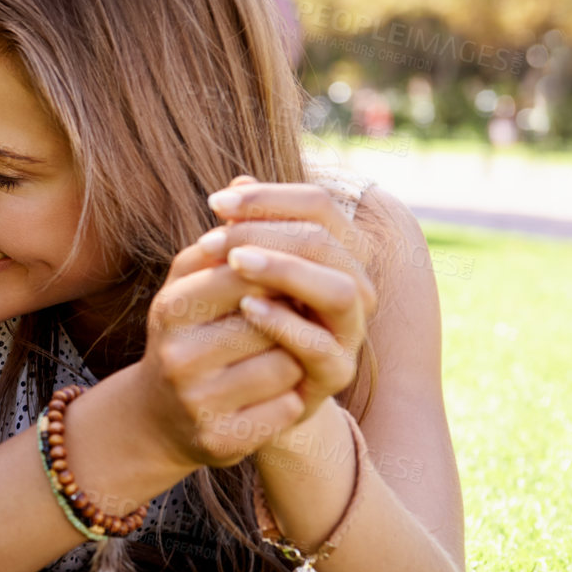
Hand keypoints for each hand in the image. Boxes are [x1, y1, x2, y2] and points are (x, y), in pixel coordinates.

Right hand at [139, 235, 306, 468]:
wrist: (157, 418)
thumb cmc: (186, 337)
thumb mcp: (188, 285)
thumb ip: (219, 243)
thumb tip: (245, 187)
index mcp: (170, 308)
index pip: (248, 271)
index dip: (278, 273)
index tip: (285, 281)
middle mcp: (178, 355)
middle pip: (272, 318)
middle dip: (287, 317)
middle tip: (283, 323)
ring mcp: (197, 402)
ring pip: (285, 365)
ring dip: (292, 360)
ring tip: (274, 360)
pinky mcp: (221, 441)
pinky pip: (286, 408)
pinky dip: (288, 399)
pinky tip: (268, 397)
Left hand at [197, 177, 377, 423]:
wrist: (242, 389)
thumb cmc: (241, 317)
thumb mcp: (239, 270)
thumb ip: (246, 230)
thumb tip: (238, 182)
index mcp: (338, 253)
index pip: (319, 206)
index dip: (269, 197)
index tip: (217, 202)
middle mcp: (354, 287)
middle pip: (328, 242)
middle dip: (270, 232)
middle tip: (220, 235)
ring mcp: (349, 332)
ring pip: (338, 291)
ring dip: (286, 271)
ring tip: (235, 263)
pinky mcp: (335, 374)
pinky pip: (320, 345)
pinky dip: (284, 323)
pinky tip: (247, 308)